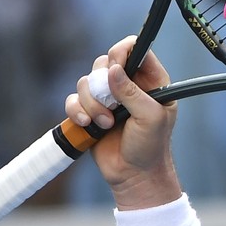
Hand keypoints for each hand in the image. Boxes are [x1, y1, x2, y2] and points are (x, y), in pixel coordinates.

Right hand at [64, 37, 180, 210]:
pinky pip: (73, 100)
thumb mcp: (150, 118)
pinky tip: (89, 125)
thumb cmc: (151, 147)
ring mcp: (108, 98)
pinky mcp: (90, 111)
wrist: (134, 175)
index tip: (116, 67)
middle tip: (112, 104)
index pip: (136, 50)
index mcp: (151, 81)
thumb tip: (114, 69)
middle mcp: (128, 85)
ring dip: (92, 103)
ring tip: (106, 123)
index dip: (123, 51)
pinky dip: (77, 111)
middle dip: (103, 83)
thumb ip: (133, 92)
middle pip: (104, 62)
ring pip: (86, 81)